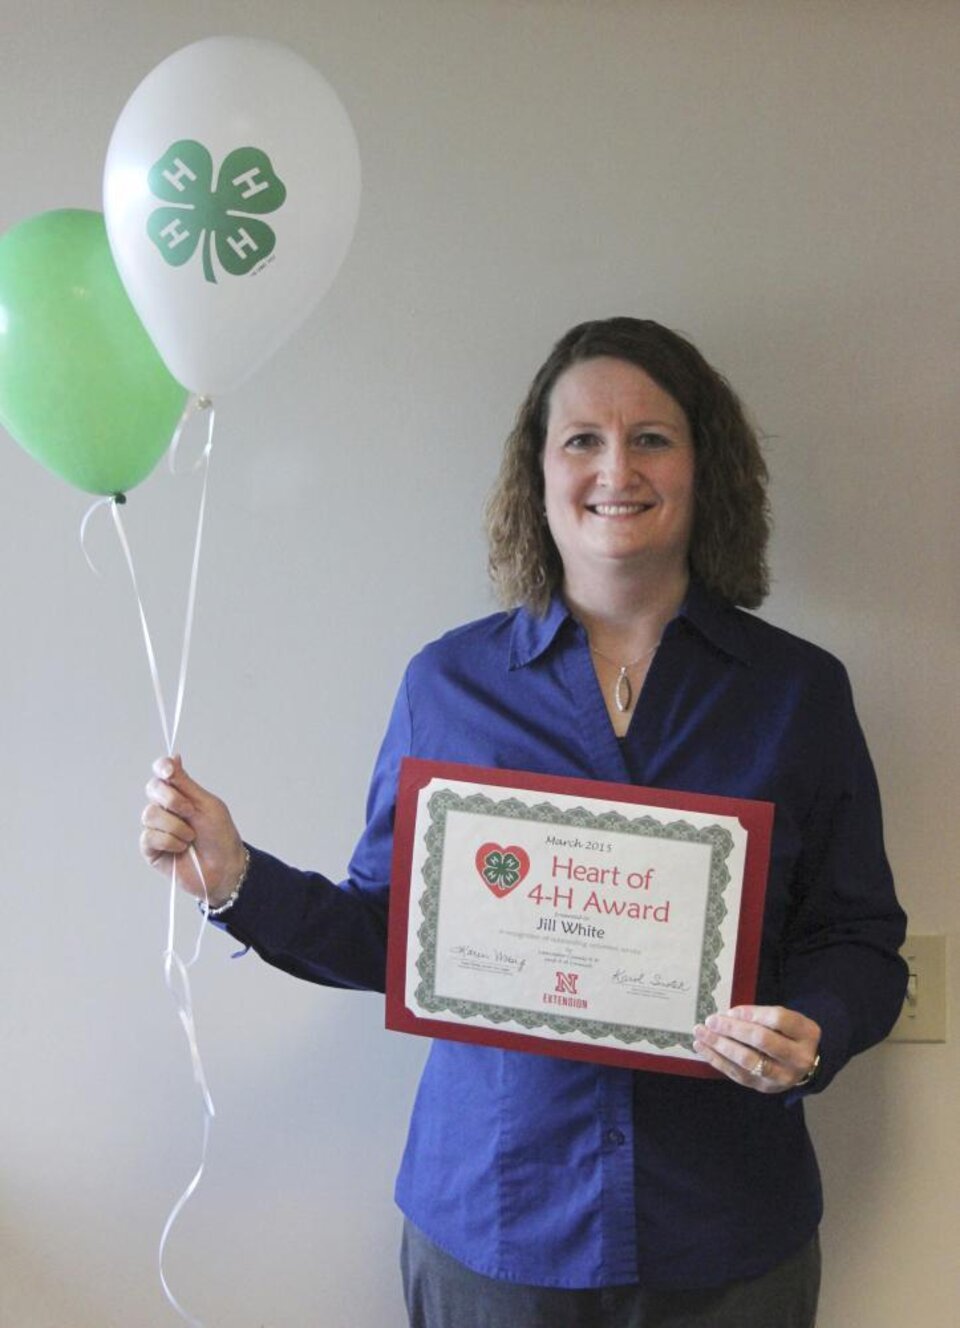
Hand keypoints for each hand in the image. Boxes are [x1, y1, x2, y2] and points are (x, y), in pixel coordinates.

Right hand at [140, 755, 245, 906]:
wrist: (224, 867)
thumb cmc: (220, 835)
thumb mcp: (206, 804)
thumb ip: (186, 783)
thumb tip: (174, 756)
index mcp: (180, 793)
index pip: (162, 772)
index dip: (161, 767)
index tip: (168, 771)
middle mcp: (165, 807)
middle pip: (152, 788)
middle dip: (172, 799)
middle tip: (190, 811)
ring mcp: (156, 827)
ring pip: (150, 814)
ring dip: (176, 826)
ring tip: (191, 836)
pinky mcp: (150, 848)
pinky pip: (149, 836)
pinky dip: (170, 841)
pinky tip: (181, 848)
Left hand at [692, 1005, 820, 1093]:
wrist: (803, 1066)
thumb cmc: (789, 1035)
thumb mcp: (786, 1020)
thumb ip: (762, 1016)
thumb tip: (729, 1016)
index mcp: (806, 1034)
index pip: (779, 1020)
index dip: (753, 1013)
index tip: (731, 1010)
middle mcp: (798, 1058)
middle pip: (762, 1040)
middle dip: (732, 1029)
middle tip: (710, 1021)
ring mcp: (782, 1077)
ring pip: (747, 1061)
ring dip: (719, 1046)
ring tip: (700, 1034)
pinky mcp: (765, 1088)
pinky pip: (738, 1075)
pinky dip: (717, 1060)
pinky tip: (704, 1048)